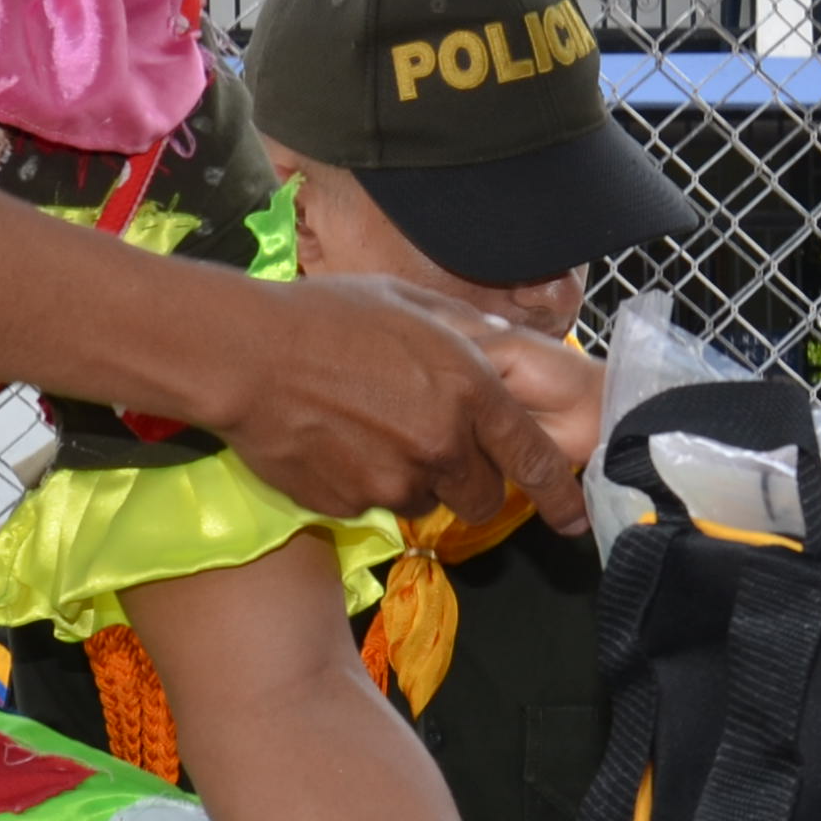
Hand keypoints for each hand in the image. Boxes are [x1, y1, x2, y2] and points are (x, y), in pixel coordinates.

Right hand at [203, 276, 590, 536]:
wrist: (246, 357)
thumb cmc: (325, 317)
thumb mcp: (409, 303)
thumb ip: (467, 331)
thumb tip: (502, 344)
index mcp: (468, 390)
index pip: (534, 458)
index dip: (560, 494)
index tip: (574, 518)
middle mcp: (441, 444)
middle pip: (483, 498)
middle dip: (471, 484)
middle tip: (433, 449)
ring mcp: (395, 481)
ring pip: (426, 500)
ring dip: (412, 479)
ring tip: (366, 430)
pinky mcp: (351, 506)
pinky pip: (372, 504)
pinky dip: (363, 483)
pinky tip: (333, 442)